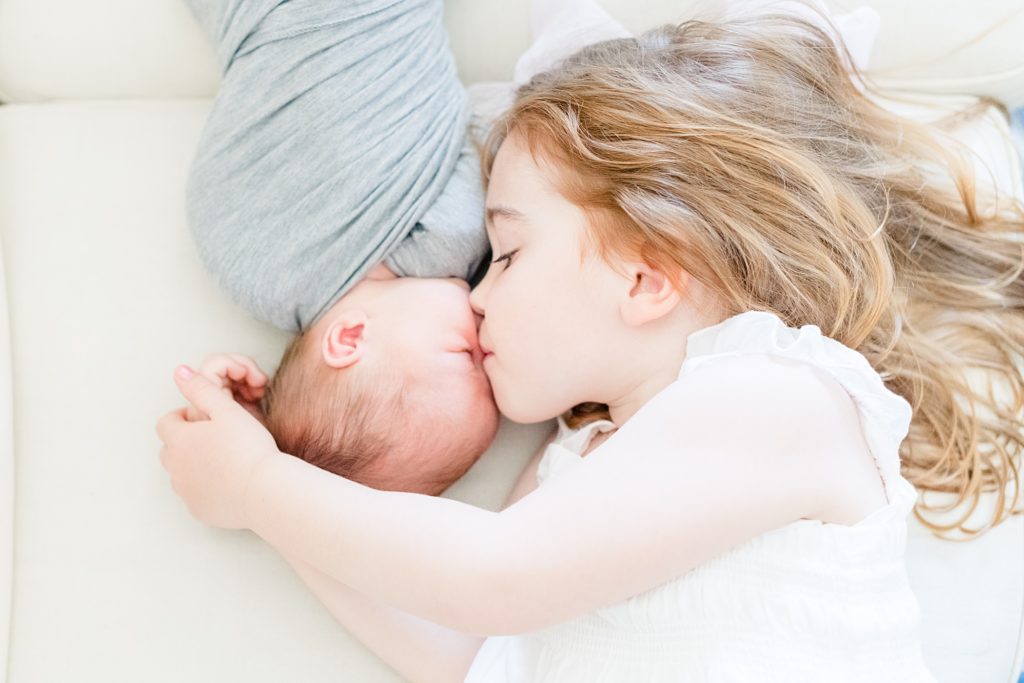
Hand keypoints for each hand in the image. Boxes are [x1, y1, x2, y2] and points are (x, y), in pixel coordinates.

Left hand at [157, 366, 280, 529]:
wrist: (266, 491)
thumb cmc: (249, 448)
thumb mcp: (227, 410)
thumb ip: (202, 388)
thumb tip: (180, 371)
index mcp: (179, 439)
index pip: (168, 422)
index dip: (185, 417)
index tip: (208, 420)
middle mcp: (175, 467)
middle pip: (171, 448)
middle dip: (188, 442)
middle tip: (218, 438)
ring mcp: (185, 491)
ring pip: (183, 472)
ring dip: (197, 465)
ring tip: (227, 460)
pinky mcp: (198, 510)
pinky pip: (196, 495)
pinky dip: (208, 488)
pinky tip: (231, 482)